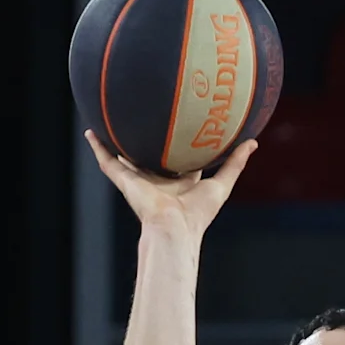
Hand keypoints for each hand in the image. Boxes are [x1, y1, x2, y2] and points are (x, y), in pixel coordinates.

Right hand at [84, 129, 255, 237]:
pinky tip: (91, 133)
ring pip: (125, 156)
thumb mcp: (222, 183)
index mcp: (178, 182)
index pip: (178, 158)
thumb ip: (235, 163)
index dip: (181, 142)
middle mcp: (157, 179)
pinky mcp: (124, 181)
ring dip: (116, 141)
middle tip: (145, 115)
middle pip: (150, 155)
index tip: (182, 123)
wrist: (174, 229)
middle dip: (147, 139)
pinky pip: (108, 161)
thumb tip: (253, 141)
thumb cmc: (198, 214)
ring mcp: (139, 180)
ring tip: (110, 120)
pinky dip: (98, 148)